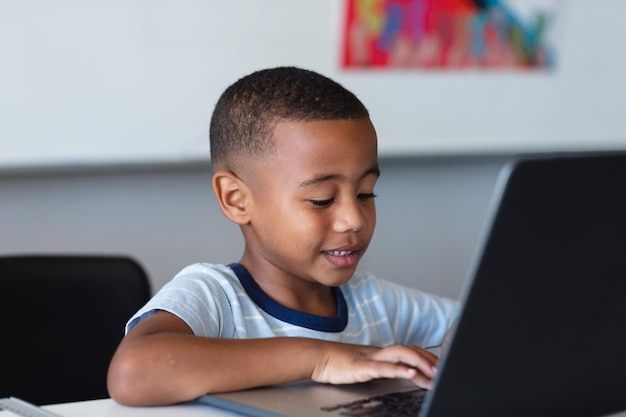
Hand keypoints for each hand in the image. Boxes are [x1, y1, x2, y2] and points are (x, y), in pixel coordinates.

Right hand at [311, 343, 438, 388]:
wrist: (317, 357)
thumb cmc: (338, 363)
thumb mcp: (364, 366)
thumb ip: (380, 368)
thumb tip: (397, 374)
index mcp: (380, 353)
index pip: (408, 350)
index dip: (425, 357)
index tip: (439, 367)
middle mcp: (378, 352)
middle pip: (408, 349)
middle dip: (427, 360)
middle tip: (443, 372)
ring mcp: (371, 358)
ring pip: (400, 354)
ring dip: (419, 363)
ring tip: (433, 374)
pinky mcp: (362, 367)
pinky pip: (383, 367)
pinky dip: (399, 369)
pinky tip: (411, 373)